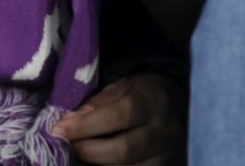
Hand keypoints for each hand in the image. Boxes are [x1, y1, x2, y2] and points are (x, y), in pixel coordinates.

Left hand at [53, 73, 183, 164]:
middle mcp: (166, 131)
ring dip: (99, 163)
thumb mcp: (125, 86)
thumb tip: (70, 121)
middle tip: (68, 144)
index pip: (115, 116)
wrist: (185, 110)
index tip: (59, 129)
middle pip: (122, 150)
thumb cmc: (148, 94)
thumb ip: (99, 102)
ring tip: (84, 150)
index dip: (84, 126)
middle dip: (88, 149)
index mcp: (153, 100)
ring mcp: (170, 155)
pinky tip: (103, 161)